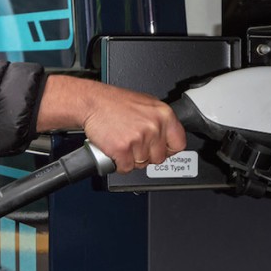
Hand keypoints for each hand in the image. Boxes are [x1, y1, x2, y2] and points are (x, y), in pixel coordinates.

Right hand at [37, 75, 186, 172]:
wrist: (92, 102)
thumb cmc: (115, 103)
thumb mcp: (146, 104)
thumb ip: (159, 120)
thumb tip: (167, 135)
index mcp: (164, 114)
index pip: (179, 143)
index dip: (168, 149)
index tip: (160, 148)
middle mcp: (154, 126)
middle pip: (159, 158)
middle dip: (146, 155)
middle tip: (135, 143)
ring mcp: (139, 138)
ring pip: (142, 164)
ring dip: (131, 158)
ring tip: (123, 141)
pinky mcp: (123, 149)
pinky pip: (126, 168)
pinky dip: (119, 163)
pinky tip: (116, 149)